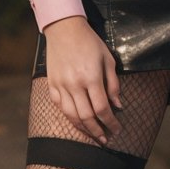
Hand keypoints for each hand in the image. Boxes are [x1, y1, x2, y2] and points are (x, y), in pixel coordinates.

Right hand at [42, 16, 123, 143]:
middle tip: (106, 139)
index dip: (111, 123)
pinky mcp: (52, 84)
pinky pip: (60, 107)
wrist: (64, 29)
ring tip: (93, 135)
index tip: (117, 130)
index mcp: (91, 77)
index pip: (102, 108)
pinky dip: (70, 117)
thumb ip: (113, 84)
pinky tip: (78, 122)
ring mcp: (61, 85)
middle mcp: (74, 84)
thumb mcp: (108, 60)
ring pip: (71, 115)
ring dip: (83, 128)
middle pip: (86, 116)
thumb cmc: (90, 43)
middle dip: (98, 131)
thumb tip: (118, 106)